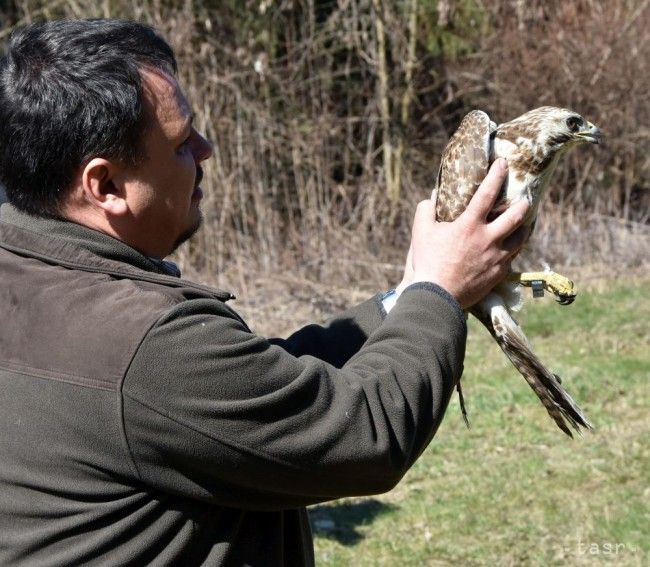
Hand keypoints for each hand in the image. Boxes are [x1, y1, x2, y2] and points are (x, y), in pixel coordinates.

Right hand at [398, 158, 528, 308]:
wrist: (436, 296)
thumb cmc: (427, 262)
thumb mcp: (421, 232)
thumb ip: (426, 210)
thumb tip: (432, 198)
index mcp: (469, 225)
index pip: (487, 193)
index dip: (497, 175)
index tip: (503, 163)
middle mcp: (488, 239)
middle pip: (516, 216)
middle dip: (522, 205)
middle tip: (523, 201)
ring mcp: (496, 258)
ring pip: (520, 239)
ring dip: (521, 230)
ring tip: (520, 226)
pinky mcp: (498, 275)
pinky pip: (510, 260)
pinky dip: (510, 252)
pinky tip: (507, 251)